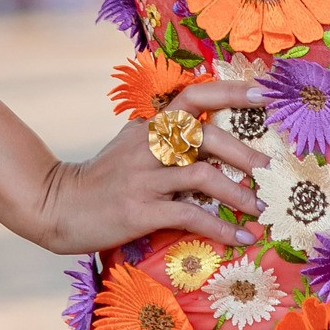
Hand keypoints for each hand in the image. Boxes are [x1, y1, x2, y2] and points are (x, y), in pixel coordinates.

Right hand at [35, 77, 267, 254]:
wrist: (58, 206)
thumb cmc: (100, 180)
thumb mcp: (129, 146)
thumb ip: (162, 139)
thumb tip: (202, 136)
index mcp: (150, 126)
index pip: (193, 95)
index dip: (230, 91)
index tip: (262, 94)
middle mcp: (148, 145)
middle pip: (207, 137)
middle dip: (246, 154)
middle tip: (271, 171)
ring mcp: (143, 178)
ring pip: (203, 176)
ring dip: (240, 195)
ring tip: (262, 210)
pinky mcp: (140, 210)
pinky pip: (190, 215)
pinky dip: (220, 227)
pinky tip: (239, 238)